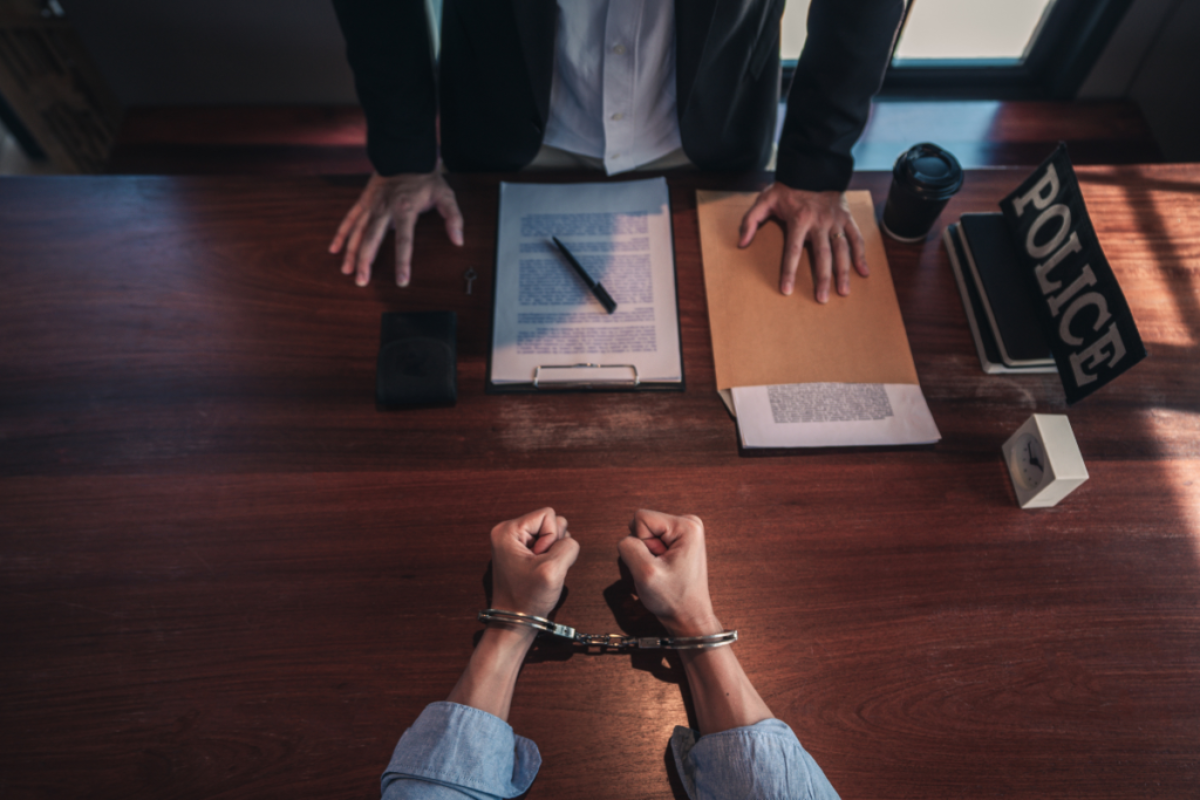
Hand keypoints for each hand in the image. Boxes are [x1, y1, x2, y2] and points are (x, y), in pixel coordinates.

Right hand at [328, 168, 463, 286]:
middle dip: (366, 262)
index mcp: (405, 210)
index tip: (401, 281)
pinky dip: (341, 234)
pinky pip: (349, 219)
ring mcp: (371, 205)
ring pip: (357, 232)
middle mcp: (384, 209)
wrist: (406, 155)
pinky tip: (334, 249)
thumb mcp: (445, 196)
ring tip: (348, 272)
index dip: (403, 262)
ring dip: (351, 253)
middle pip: (372, 239)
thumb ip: (453, 218)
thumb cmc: (426, 179)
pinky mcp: (363, 201)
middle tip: (362, 281)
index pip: (404, 242)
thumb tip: (458, 240)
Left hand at [489, 508, 579, 618]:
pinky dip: (551, 559)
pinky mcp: (523, 553)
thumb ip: (568, 546)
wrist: (516, 622)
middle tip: (539, 567)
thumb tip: (568, 541)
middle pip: (550, 521)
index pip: (548, 514)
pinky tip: (540, 573)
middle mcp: (508, 532)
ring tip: (540, 571)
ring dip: (554, 553)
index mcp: (507, 530)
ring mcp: (516, 543)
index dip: (552, 537)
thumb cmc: (526, 600)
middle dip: (554, 544)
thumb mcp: (552, 570)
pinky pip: (548, 545)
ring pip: (552, 534)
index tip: (538, 561)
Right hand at [617, 509, 718, 637]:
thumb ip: (629, 548)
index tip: (658, 563)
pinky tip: (663, 571)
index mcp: (687, 526)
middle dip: (644, 549)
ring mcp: (683, 533)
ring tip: (662, 571)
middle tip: (660, 568)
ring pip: (644, 535)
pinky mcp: (677, 542)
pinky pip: (650, 542)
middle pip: (643, 525)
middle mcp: (688, 524)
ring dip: (646, 555)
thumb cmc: (674, 599)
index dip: (641, 543)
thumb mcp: (645, 573)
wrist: (688, 617)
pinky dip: (650, 558)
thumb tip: (626, 538)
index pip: (640, 518)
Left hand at [738, 183, 868, 302]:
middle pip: (822, 255)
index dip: (790, 271)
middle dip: (822, 279)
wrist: (814, 168)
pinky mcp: (847, 218)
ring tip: (844, 292)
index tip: (787, 290)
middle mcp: (819, 222)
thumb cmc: (787, 188)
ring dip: (843, 272)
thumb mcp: (765, 200)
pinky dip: (861, 255)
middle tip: (822, 299)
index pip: (793, 251)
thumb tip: (742, 243)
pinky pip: (856, 238)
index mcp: (799, 220)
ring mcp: (835, 221)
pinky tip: (863, 272)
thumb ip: (751, 221)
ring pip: (842, 250)